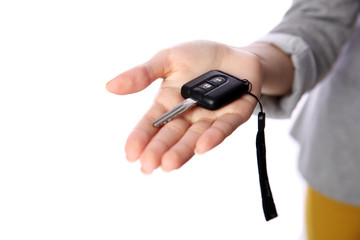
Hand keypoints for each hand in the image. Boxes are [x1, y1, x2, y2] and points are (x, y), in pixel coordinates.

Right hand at [106, 40, 262, 172]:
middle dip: (159, 150)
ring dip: (182, 151)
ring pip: (195, 137)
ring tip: (168, 164)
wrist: (236, 53)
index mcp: (169, 102)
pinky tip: (201, 147)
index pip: (152, 122)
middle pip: (172, 135)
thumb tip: (110, 86)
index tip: (130, 153)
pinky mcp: (234, 115)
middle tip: (147, 166)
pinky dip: (213, 137)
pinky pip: (223, 128)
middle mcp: (188, 115)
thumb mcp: (168, 59)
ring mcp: (211, 117)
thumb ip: (143, 74)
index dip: (141, 137)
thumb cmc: (200, 56)